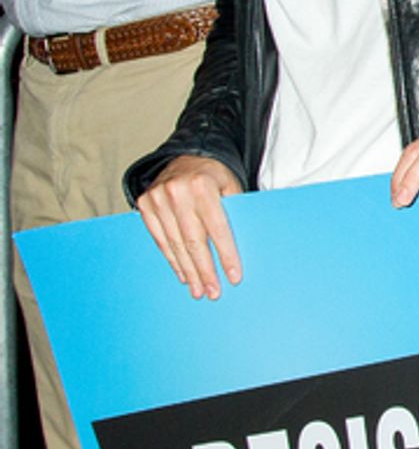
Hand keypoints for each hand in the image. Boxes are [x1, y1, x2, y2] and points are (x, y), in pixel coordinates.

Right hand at [137, 154, 244, 300]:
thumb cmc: (214, 177)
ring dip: (188, 270)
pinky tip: (182, 274)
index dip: (226, 255)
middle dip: (205, 270)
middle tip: (213, 292)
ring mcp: (158, 198)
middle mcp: (177, 191)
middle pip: (194, 241)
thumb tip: (243, 249)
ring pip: (175, 243)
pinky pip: (160, 239)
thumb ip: (234, 212)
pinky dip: (172, 259)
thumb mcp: (231, 187)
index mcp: (203, 186)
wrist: (186, 156)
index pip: (217, 228)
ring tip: (198, 290)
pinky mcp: (145, 204)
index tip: (233, 277)